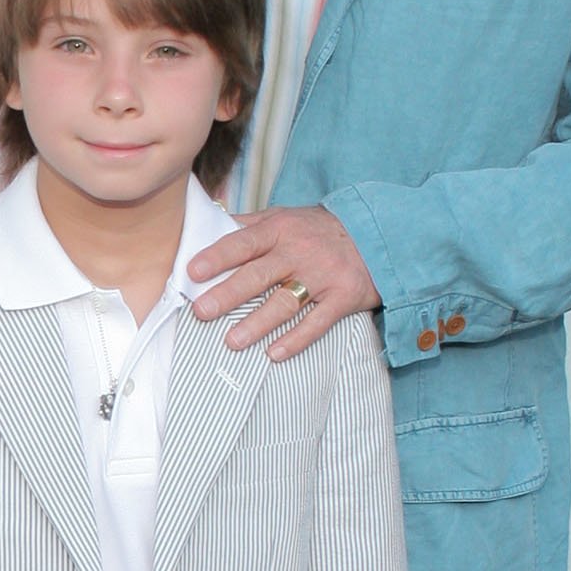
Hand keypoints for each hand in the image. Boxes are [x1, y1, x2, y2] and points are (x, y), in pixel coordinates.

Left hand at [188, 204, 378, 358]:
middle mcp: (299, 252)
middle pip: (259, 275)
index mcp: (280, 230)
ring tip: (232, 341)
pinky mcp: (343, 297)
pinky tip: (274, 353)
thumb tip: (208, 225)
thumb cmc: (319, 229)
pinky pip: (318, 322)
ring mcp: (322, 276)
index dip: (218, 257)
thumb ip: (249, 225)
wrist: (377, 233)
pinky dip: (297, 339)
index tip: (193, 271)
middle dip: (229, 294)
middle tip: (201, 311)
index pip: (243, 242)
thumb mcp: (286, 217)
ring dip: (258, 324)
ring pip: (285, 302)